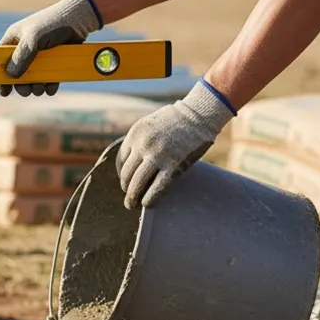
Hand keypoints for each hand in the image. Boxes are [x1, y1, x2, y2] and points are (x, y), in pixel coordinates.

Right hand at [0, 0, 102, 96]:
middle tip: (27, 91)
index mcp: (14, 40)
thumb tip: (12, 76)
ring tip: (40, 88)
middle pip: (16, 74)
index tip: (3, 91)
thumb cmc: (52, 24)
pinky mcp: (53, 62)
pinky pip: (48, 79)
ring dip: (36, 88)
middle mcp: (24, 49)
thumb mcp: (33, 39)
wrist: (79, 20)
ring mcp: (39, 57)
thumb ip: (22, 56)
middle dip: (21, 85)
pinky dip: (49, 86)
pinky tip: (51, 87)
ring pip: (33, 79)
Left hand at [115, 80, 235, 208]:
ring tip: (132, 205)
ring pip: (137, 183)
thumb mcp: (150, 124)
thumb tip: (133, 163)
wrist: (198, 114)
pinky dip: (149, 199)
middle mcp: (143, 145)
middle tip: (128, 197)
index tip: (125, 181)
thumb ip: (140, 141)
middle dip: (126, 188)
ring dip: (132, 197)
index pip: (120, 161)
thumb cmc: (176, 121)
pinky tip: (147, 205)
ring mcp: (158, 155)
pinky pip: (156, 188)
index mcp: (135, 134)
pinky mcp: (173, 165)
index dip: (121, 174)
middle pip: (127, 174)